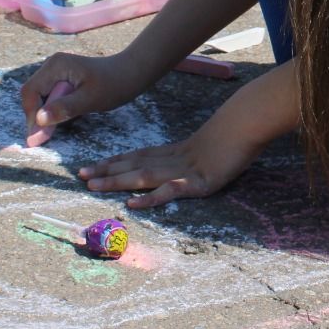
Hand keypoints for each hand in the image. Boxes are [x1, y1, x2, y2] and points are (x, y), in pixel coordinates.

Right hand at [20, 52, 136, 144]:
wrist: (132, 73)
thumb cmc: (114, 84)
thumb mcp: (91, 99)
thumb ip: (64, 108)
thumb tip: (38, 119)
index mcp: (56, 66)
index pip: (30, 92)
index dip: (30, 115)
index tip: (37, 137)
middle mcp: (52, 66)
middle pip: (32, 95)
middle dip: (36, 117)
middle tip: (44, 138)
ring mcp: (56, 73)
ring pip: (39, 99)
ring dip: (44, 115)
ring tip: (54, 130)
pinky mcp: (62, 81)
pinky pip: (50, 98)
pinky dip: (53, 111)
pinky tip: (65, 118)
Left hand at [78, 111, 266, 207]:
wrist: (247, 125)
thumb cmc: (233, 134)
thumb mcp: (209, 146)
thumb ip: (194, 155)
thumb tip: (187, 160)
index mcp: (175, 152)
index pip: (139, 156)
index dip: (115, 161)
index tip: (93, 165)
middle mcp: (173, 160)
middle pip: (134, 165)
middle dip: (106, 171)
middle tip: (80, 175)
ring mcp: (184, 171)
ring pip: (143, 176)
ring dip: (117, 181)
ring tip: (94, 185)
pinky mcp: (197, 183)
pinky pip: (169, 191)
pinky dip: (150, 197)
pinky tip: (133, 203)